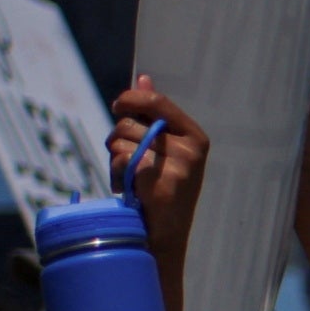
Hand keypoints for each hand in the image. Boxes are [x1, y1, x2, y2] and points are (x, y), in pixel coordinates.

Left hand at [105, 80, 209, 278]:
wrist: (165, 233)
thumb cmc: (161, 187)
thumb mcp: (162, 147)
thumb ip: (153, 113)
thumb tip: (142, 77)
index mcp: (194, 134)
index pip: (156, 101)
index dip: (129, 99)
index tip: (117, 106)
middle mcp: (191, 147)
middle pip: (129, 122)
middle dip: (117, 138)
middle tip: (127, 159)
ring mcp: (178, 164)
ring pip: (120, 141)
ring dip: (115, 159)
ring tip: (130, 177)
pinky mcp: (161, 179)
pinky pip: (121, 160)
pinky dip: (117, 174)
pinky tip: (130, 188)